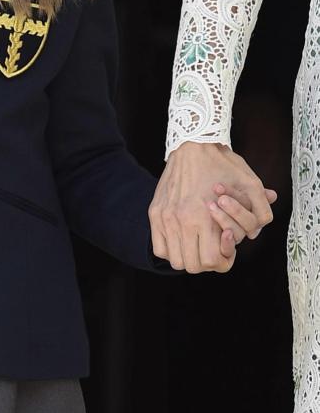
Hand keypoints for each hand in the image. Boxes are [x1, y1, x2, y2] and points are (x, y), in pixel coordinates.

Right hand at [149, 142, 276, 272]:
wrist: (192, 146)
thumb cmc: (222, 164)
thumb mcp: (249, 184)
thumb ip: (258, 211)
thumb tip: (254, 233)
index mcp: (204, 217)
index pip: (212, 261)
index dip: (223, 262)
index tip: (226, 251)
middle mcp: (182, 220)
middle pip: (193, 265)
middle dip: (206, 263)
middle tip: (213, 249)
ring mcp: (166, 218)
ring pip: (175, 260)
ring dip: (188, 258)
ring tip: (197, 245)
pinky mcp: (155, 213)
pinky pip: (159, 249)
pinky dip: (171, 251)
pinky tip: (182, 240)